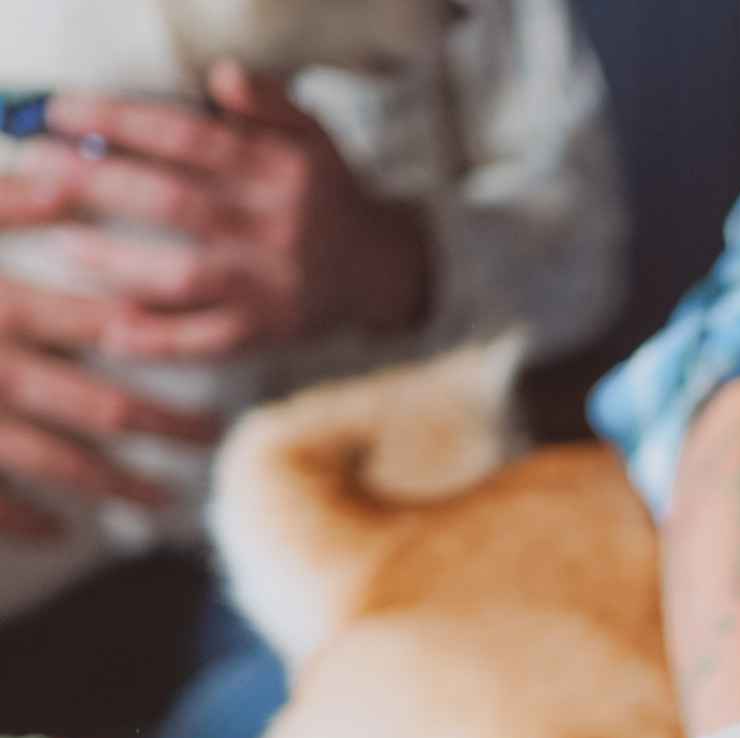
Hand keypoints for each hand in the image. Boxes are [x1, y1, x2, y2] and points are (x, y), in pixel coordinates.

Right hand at [0, 179, 217, 539]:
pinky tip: (59, 533)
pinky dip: (22, 519)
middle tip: (216, 443)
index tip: (223, 358)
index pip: (109, 328)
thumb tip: (72, 172)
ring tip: (161, 504)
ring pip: (55, 462)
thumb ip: (5, 199)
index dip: (171, 345)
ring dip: (113, 486)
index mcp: (0, 306)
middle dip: (166, 430)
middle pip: (102, 408)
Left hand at [30, 60, 429, 359]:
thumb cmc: (327, 194)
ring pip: (185, 274)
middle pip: (176, 202)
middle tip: (39, 167)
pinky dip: (160, 338)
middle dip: (99, 182)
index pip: (192, 137)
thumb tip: (222, 75)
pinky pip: (208, 340)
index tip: (63, 113)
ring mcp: (273, 284)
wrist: (381, 269)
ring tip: (64, 242)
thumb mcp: (314, 136)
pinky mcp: (270, 331)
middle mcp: (280, 226)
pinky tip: (112, 326)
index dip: (123, 122)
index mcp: (285, 170)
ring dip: (117, 261)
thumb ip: (270, 102)